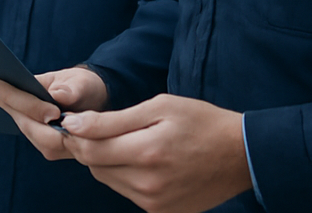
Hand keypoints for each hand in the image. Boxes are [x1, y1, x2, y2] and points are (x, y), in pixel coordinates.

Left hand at [0, 67, 107, 161]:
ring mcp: (54, 148)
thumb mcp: (83, 84)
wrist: (95, 101)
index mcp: (75, 124)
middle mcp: (63, 143)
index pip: (38, 112)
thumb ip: (72, 90)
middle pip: (27, 123)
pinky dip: (12, 111)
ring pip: (25, 128)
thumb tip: (57, 95)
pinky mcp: (47, 145)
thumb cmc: (87, 89)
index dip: (14, 98)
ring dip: (6, 108)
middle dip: (5, 103)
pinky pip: (27, 127)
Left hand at [57, 94, 250, 212]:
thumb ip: (112, 119)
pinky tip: (142, 160)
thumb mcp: (159, 107)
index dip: (74, 133)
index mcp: (147, 152)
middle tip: (97, 128)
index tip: (71, 121)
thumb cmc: (200, 122)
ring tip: (127, 142)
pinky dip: (124, 175)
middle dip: (89, 146)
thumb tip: (74, 125)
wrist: (240, 155)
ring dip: (106, 161)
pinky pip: (126, 192)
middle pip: (94, 166)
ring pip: (108, 180)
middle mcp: (148, 184)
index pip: (89, 148)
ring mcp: (154, 203)